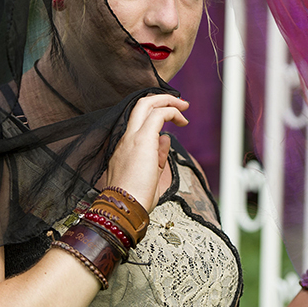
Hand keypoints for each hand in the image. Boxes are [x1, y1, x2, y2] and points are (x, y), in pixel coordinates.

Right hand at [105, 94, 188, 210]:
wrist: (123, 208)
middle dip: (162, 99)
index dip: (155, 112)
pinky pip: (158, 115)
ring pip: (146, 104)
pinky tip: (182, 119)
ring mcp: (131, 137)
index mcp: (125, 146)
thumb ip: (158, 154)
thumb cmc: (134, 198)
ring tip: (184, 106)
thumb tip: (166, 139)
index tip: (172, 116)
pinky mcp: (142, 140)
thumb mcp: (151, 173)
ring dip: (168, 101)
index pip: (138, 119)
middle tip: (180, 103)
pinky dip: (171, 112)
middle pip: (140, 105)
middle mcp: (125, 137)